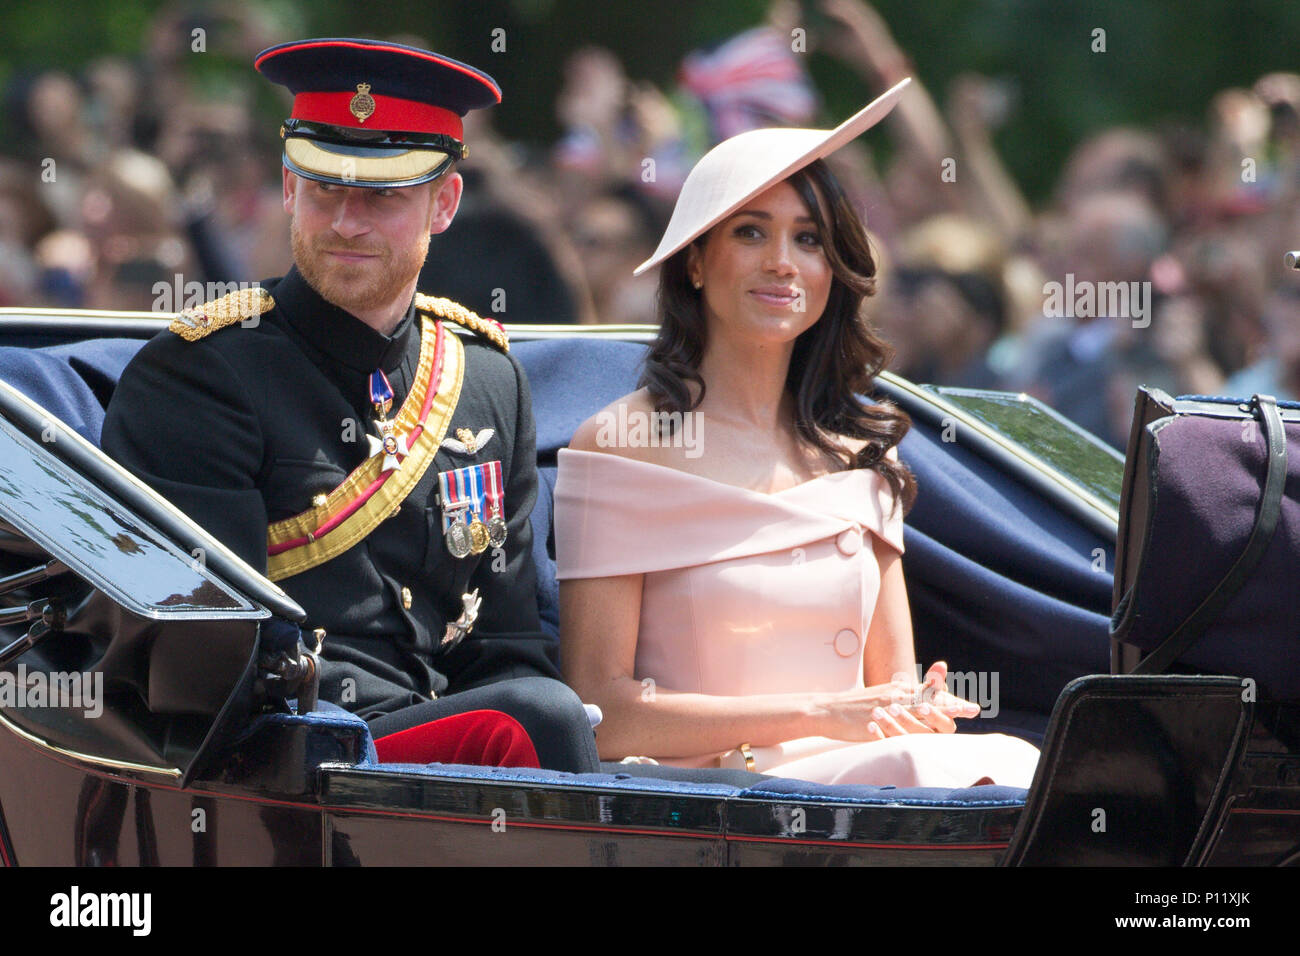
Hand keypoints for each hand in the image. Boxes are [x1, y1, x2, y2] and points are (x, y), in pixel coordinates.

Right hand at [819, 664, 977, 739]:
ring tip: (959, 714)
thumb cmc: (856, 707)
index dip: (951, 700)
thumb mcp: (882, 699)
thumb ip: (902, 701)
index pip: (931, 694)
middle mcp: (896, 695)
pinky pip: (898, 723)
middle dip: (953, 705)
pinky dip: (914, 723)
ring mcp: (886, 707)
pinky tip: (925, 723)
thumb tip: (923, 708)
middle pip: (930, 700)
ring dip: (940, 712)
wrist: (827, 709)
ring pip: (918, 709)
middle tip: (973, 709)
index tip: (971, 707)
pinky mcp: (876, 719)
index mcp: (899, 690)